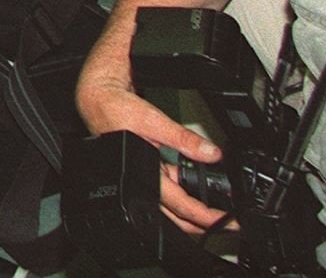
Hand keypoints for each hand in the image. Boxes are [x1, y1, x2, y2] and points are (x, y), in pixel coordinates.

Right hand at [75, 68, 230, 235]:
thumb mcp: (153, 121)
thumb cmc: (114, 111)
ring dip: (193, 210)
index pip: (179, 205)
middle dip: (202, 224)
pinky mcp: (144, 172)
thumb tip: (210, 152)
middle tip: (228, 225)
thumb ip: (182, 139)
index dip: (204, 216)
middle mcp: (141, 184)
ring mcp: (143, 180)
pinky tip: (196, 187)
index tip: (225, 220)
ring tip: (216, 210)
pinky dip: (182, 191)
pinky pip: (166, 189)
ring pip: (171, 206)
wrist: (97, 100)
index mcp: (141, 177)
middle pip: (175, 217)